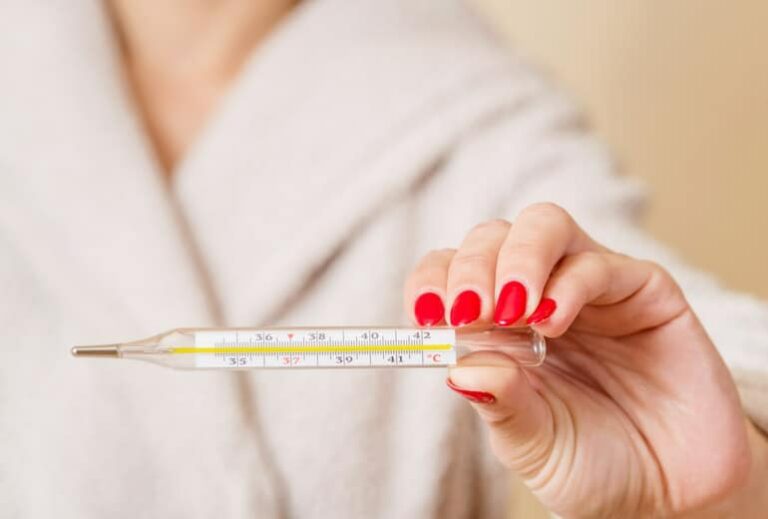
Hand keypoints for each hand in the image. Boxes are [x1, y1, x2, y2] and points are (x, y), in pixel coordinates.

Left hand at [404, 203, 767, 517]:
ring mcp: (590, 289)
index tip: (425, 316)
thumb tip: (456, 368)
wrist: (670, 495)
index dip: (432, 282)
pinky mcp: (645, 290)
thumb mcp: (531, 443)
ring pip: (543, 226)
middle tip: (466, 315)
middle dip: (469, 268)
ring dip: (516, 260)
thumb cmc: (592, 465)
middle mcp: (539, 295)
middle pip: (491, 238)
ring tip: (511, 311)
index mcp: (497, 326)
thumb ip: (499, 403)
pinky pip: (601, 264)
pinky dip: (569, 285)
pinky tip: (554, 324)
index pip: (450, 274)